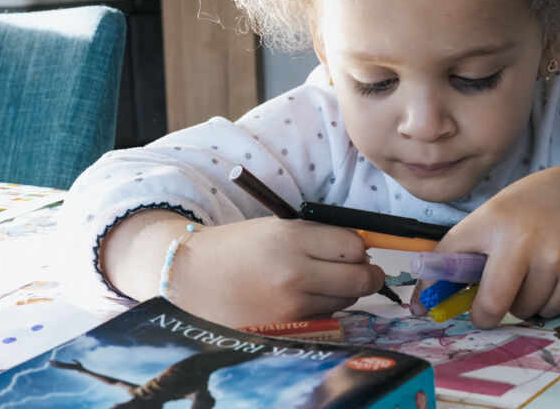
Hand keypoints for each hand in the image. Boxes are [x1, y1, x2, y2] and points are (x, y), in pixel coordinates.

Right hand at [100, 211, 385, 327]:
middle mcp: (295, 274)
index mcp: (292, 238)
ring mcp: (292, 307)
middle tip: (365, 269)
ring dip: (344, 291)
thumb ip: (320, 236)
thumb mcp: (279, 228)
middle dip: (368, 273)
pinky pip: (325, 318)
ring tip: (319, 280)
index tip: (354, 248)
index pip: (354, 246)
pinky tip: (301, 298)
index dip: (358, 246)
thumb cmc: (239, 248)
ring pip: (346, 300)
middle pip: (360, 278)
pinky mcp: (287, 330)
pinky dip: (323, 308)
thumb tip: (363, 249)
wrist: (191, 279)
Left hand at [411, 163, 559, 327]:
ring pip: (525, 310)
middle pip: (492, 305)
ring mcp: (553, 257)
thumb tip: (428, 301)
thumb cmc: (532, 204)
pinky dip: (547, 301)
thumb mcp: (494, 214)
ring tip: (530, 273)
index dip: (434, 292)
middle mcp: (521, 239)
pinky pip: (551, 309)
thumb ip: (467, 252)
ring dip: (522, 303)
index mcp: (491, 220)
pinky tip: (552, 274)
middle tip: (486, 309)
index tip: (428, 307)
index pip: (448, 263)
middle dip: (484, 315)